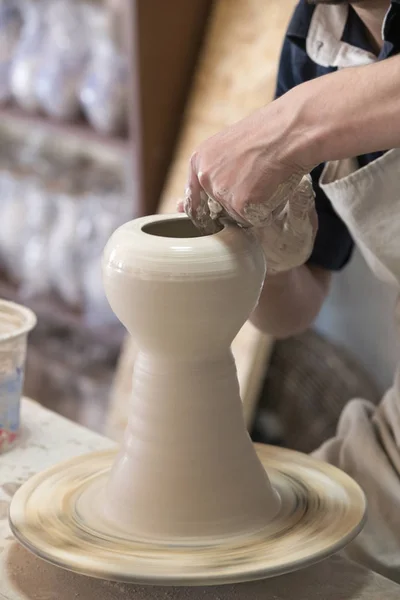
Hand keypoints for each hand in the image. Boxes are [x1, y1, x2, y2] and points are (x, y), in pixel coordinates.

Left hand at [178, 102, 317, 272]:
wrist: (291, 130)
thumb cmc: (268, 134)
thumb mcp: (230, 146)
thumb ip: (216, 169)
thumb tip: (203, 197)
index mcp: (199, 159)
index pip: (194, 196)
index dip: (208, 205)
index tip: (213, 211)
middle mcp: (205, 176)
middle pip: (219, 208)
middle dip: (238, 202)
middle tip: (257, 179)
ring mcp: (221, 191)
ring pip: (238, 215)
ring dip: (254, 206)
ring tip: (268, 180)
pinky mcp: (240, 203)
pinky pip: (254, 219)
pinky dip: (267, 210)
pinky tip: (274, 188)